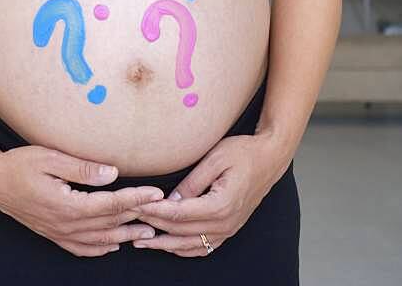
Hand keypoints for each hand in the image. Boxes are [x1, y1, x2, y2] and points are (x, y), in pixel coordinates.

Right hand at [0, 145, 164, 256]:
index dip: (136, 199)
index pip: (111, 204)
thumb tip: (113, 173)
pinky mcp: (52, 233)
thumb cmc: (19, 164)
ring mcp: (58, 232)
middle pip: (109, 223)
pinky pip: (80, 247)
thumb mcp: (51, 158)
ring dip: (124, 235)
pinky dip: (99, 248)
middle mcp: (65, 224)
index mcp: (68, 205)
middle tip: (162, 214)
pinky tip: (111, 245)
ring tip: (146, 233)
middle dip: (137, 218)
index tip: (157, 194)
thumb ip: (83, 168)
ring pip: (98, 239)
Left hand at [130, 132, 285, 257]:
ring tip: (141, 241)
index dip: (155, 211)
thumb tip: (171, 199)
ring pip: (191, 245)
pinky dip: (183, 248)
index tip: (136, 206)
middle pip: (181, 231)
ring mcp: (229, 230)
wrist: (270, 158)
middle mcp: (225, 223)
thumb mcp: (215, 159)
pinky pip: (203, 246)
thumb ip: (192, 182)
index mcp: (221, 205)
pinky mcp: (229, 229)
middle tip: (130, 219)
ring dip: (165, 244)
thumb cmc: (244, 153)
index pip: (179, 214)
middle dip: (154, 226)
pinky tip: (168, 244)